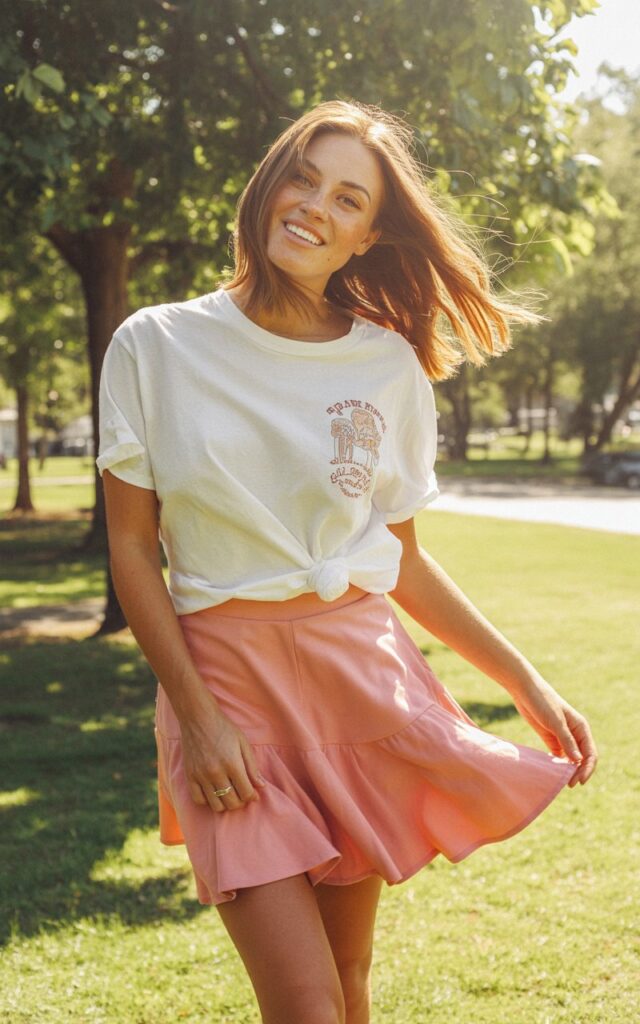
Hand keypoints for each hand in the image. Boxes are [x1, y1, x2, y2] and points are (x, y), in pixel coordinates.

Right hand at [179, 697, 265, 811]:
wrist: (198, 718)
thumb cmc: (224, 728)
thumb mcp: (243, 743)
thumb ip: (252, 767)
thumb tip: (261, 786)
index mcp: (232, 764)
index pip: (246, 793)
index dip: (253, 796)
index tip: (253, 793)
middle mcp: (216, 773)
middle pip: (232, 802)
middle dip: (241, 801)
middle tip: (242, 793)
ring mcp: (201, 776)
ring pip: (216, 805)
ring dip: (226, 804)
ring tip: (229, 794)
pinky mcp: (190, 776)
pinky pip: (198, 800)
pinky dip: (208, 801)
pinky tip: (213, 793)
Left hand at [511, 677, 597, 787]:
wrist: (524, 689)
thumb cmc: (542, 701)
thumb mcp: (555, 721)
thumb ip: (566, 740)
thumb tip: (578, 760)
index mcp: (581, 728)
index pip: (590, 754)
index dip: (587, 769)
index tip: (579, 781)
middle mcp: (574, 733)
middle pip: (582, 758)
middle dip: (578, 772)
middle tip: (569, 785)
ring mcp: (562, 736)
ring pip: (570, 758)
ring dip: (568, 769)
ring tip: (561, 782)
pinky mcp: (550, 738)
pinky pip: (558, 755)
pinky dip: (558, 764)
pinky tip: (552, 772)